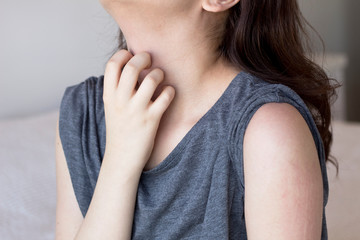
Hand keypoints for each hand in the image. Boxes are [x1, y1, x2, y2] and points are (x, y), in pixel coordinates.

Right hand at [102, 50, 174, 172]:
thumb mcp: (111, 107)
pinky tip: (168, 93)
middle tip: (149, 60)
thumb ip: (118, 88)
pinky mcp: (152, 120)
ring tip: (160, 77)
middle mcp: (121, 101)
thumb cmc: (120, 129)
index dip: (123, 55)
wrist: (122, 158)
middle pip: (132, 67)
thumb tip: (131, 66)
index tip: (131, 56)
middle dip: (143, 58)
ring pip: (150, 80)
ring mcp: (137, 111)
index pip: (112, 65)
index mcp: (109, 96)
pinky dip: (170, 91)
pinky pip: (165, 97)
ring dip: (159, 73)